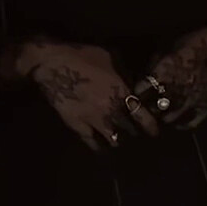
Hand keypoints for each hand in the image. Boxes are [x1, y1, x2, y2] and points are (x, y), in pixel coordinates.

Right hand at [20, 41, 158, 150]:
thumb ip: (121, 73)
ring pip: (113, 139)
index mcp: (121, 92)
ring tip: (118, 141)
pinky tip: (101, 149)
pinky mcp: (77, 125)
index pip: (142, 115)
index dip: (150, 126)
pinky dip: (98, 147)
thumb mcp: (109, 57)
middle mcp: (111, 110)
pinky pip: (91, 142)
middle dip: (133, 132)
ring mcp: (93, 120)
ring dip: (117, 140)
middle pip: (129, 129)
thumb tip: (129, 81)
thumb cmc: (82, 55)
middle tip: (134, 133)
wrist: (53, 63)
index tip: (154, 131)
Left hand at [146, 24, 206, 128]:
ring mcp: (190, 103)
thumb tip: (147, 71)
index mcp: (162, 73)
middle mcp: (173, 91)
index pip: (139, 91)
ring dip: (163, 116)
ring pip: (167, 120)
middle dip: (148, 107)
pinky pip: (188, 124)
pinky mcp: (204, 109)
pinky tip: (178, 119)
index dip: (137, 91)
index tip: (138, 90)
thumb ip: (157, 61)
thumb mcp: (171, 45)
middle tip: (148, 104)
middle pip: (151, 108)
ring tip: (162, 112)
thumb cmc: (198, 42)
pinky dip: (180, 124)